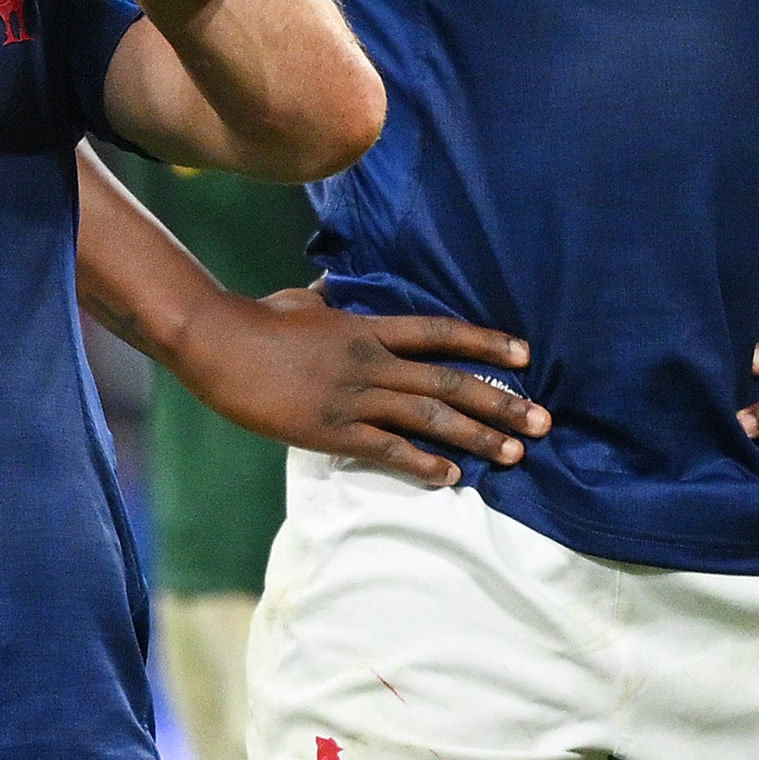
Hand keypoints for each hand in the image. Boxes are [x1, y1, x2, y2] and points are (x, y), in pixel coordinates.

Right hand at [174, 289, 550, 486]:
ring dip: (476, 436)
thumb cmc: (256, 318)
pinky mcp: (330, 429)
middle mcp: (370, 361)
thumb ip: (329, 298)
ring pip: (428, 417)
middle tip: (542, 422)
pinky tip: (450, 477)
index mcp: (365, 328)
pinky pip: (387, 449)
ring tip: (514, 453)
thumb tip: (339, 282)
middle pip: (448, 382)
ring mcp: (353, 397)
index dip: (485, 342)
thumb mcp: (301, 301)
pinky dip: (423, 463)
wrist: (216, 341)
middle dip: (500, 402)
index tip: (525, 355)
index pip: (439, 334)